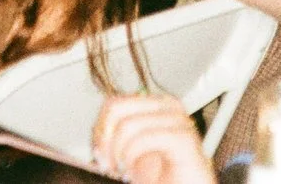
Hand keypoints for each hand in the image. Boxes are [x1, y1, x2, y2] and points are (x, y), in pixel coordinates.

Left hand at [93, 95, 212, 183]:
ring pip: (127, 125)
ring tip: (125, 171)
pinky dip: (132, 157)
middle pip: (116, 108)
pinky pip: (144, 138)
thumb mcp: (134, 154)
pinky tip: (134, 171)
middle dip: (106, 141)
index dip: (100, 131)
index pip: (113, 103)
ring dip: (119, 154)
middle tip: (110, 165)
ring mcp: (177, 120)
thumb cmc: (166, 178)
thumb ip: (117, 139)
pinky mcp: (184, 138)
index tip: (100, 155)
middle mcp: (167, 106)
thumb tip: (96, 139)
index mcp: (154, 106)